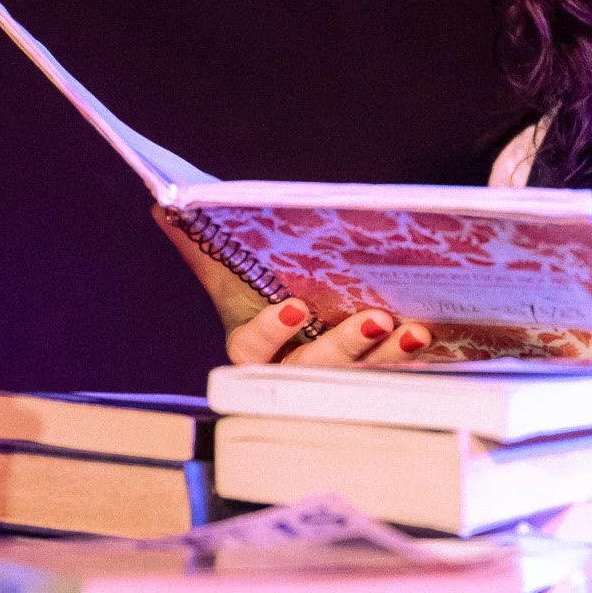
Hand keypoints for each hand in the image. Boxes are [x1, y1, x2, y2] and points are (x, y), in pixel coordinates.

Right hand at [153, 203, 433, 365]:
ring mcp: (333, 387)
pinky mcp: (371, 388)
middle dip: (347, 347)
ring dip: (389, 357)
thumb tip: (161, 204)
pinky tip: (431, 339)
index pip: (253, 352)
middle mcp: (291, 378)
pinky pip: (394, 382)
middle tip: (378, 318)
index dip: (272, 334)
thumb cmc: (261, 296)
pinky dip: (413, 363)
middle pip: (316, 372)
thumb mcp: (231, 272)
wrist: (306, 320)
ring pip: (360, 381)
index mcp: (251, 354)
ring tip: (415, 330)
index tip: (296, 308)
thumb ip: (201, 244)